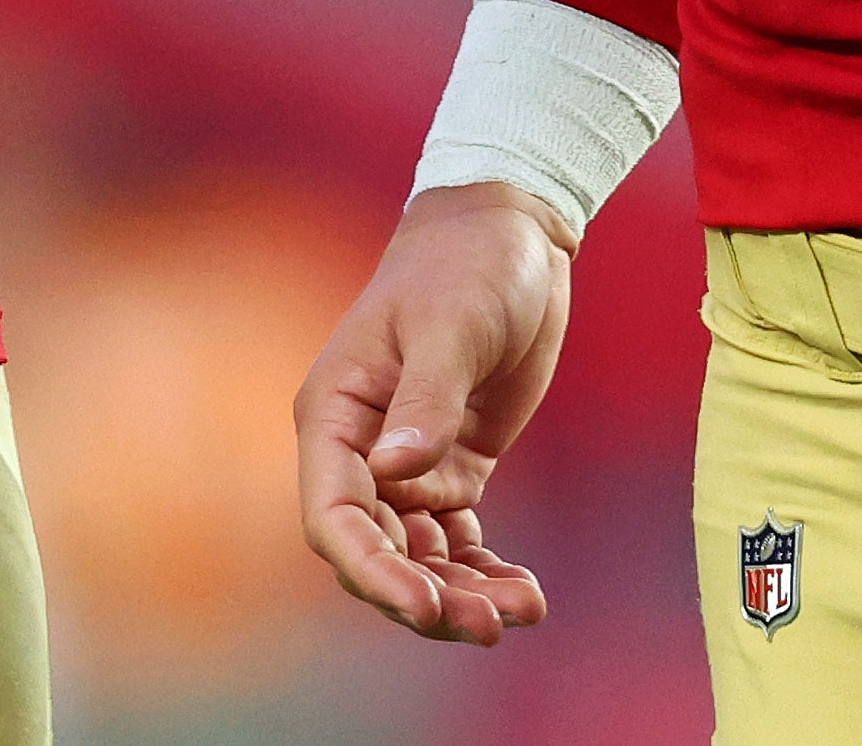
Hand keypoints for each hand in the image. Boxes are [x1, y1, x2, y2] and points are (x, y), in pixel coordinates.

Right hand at [293, 182, 578, 645]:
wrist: (512, 233)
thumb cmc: (466, 264)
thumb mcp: (452, 326)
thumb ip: (425, 400)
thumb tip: (394, 471)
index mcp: (336, 415)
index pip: (335, 517)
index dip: (373, 571)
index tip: (426, 606)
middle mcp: (361, 450)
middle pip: (377, 553)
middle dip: (426, 598)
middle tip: (487, 627)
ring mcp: (408, 463)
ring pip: (419, 557)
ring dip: (462, 594)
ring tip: (520, 611)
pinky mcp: (454, 466)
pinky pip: (457, 538)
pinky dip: (485, 571)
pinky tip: (525, 595)